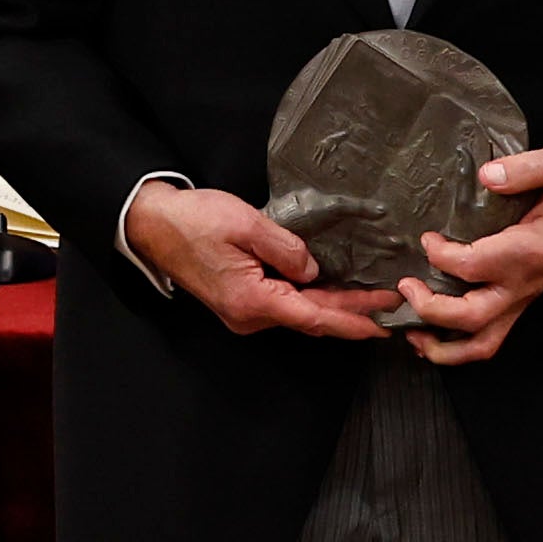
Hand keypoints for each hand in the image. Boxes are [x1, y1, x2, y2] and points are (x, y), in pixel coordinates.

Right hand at [122, 181, 398, 340]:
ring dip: (334, 308)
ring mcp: (243, 313)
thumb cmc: (195, 220)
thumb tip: (313, 270)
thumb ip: (285, 249)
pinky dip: (312, 300)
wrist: (154, 225)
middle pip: (311, 318)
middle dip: (352, 314)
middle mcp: (249, 316)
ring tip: (370, 299)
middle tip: (389, 306)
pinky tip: (331, 292)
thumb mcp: (245, 223)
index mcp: (252, 299)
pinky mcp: (240, 303)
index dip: (352, 319)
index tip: (382, 321)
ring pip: (299, 313)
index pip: (314, 316)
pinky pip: (284, 306)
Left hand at [395, 145, 542, 364]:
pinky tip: (434, 335)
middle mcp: (525, 282)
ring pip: (483, 342)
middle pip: (472, 316)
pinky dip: (459, 346)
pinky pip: (490, 337)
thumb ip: (524, 169)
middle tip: (405, 287)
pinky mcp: (521, 301)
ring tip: (412, 334)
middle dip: (431, 309)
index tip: (426, 238)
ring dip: (444, 347)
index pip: (474, 266)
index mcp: (531, 250)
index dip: (441, 256)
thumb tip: (486, 176)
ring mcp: (523, 297)